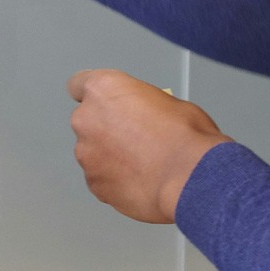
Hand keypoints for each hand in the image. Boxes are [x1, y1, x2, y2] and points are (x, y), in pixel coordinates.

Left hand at [67, 69, 229, 223]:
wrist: (190, 178)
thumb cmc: (185, 137)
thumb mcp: (168, 102)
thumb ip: (140, 104)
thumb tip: (143, 115)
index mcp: (103, 89)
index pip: (79, 85)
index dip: (95, 97)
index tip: (104, 103)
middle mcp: (87, 120)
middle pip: (88, 122)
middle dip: (106, 129)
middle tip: (135, 138)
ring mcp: (87, 155)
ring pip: (94, 153)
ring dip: (111, 157)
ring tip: (143, 164)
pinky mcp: (95, 185)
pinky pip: (101, 179)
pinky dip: (115, 180)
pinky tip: (141, 180)